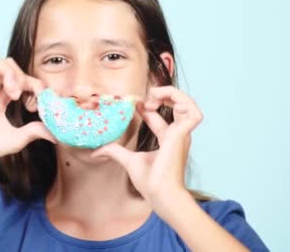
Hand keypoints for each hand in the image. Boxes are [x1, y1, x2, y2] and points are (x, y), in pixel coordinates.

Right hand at [0, 55, 56, 165]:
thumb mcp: (18, 138)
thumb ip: (35, 131)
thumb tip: (56, 135)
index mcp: (2, 98)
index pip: (22, 79)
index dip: (34, 84)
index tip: (38, 101)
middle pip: (10, 65)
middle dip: (21, 76)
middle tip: (21, 95)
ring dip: (7, 71)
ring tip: (11, 91)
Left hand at [90, 86, 202, 205]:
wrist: (160, 194)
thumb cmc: (150, 182)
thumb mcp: (128, 161)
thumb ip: (114, 152)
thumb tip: (95, 152)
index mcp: (167, 139)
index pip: (160, 115)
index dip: (147, 105)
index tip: (135, 104)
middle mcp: (177, 134)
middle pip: (178, 105)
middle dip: (164, 95)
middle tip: (146, 99)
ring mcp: (181, 134)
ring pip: (189, 104)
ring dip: (173, 95)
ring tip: (155, 98)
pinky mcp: (182, 135)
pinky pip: (194, 113)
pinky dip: (184, 103)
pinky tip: (165, 104)